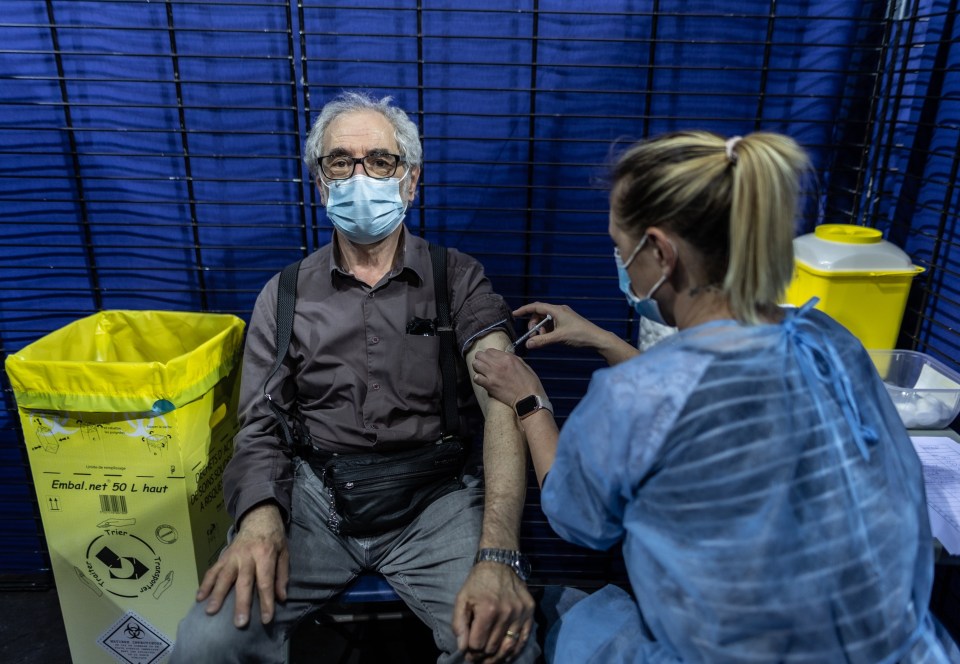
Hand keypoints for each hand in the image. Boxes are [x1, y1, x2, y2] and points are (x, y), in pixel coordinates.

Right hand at [195, 502, 288, 627]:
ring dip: (217, 594)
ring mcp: (232, 556)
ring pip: (224, 577)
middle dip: (241, 603)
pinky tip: (199, 597)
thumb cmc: (274, 538)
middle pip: (243, 583)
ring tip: (210, 611)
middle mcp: (247, 556)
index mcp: (265, 555)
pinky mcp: (223, 556)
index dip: (266, 601)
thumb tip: (281, 598)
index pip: (265, 582)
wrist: (258, 516)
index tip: (266, 619)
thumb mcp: (284, 553)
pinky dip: (205, 583)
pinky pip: (213, 570)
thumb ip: (282, 575)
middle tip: (239, 622)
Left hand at [452, 562, 534, 661]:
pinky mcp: (530, 612)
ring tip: (489, 660)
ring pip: (509, 647)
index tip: (468, 652)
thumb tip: (462, 648)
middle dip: (482, 656)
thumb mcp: (462, 599)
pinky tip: (506, 656)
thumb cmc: (477, 583)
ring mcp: (520, 613)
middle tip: (477, 657)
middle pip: (493, 648)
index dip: (470, 652)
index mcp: (487, 610)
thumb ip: (459, 624)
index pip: (478, 644)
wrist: (499, 563)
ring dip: (497, 658)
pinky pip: (523, 639)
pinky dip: (514, 651)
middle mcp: (506, 613)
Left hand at [472, 349, 543, 408]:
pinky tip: (482, 381)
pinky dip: (478, 379)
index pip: (489, 350)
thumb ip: (513, 358)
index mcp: (507, 358)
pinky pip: (476, 378)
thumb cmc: (530, 383)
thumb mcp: (524, 365)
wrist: (528, 399)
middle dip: (481, 359)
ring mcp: (492, 374)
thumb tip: (504, 355)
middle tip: (485, 364)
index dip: (489, 355)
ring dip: (478, 367)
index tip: (491, 360)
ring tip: (482, 372)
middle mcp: (497, 364)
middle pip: (480, 355)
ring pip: (475, 364)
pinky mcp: (489, 385)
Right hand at [513, 302, 606, 350]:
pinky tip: (549, 339)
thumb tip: (528, 344)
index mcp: (557, 310)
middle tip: (533, 336)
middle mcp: (559, 311)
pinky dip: (547, 332)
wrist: (597, 339)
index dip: (524, 310)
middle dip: (534, 325)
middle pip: (539, 314)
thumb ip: (542, 341)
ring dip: (541, 330)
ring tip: (543, 339)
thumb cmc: (580, 335)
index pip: (536, 307)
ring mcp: (563, 317)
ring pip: (545, 321)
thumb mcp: (559, 338)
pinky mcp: (566, 323)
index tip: (515, 314)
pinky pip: (551, 325)